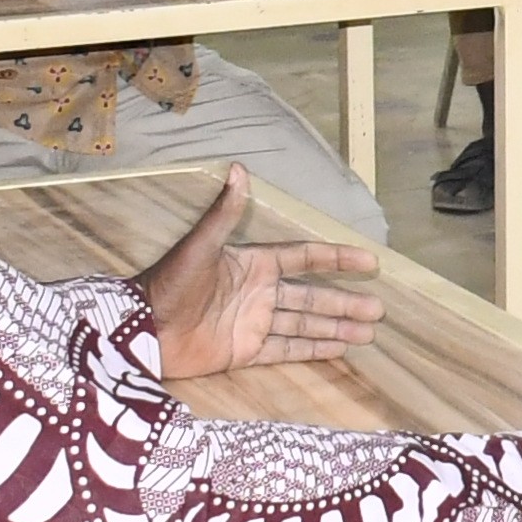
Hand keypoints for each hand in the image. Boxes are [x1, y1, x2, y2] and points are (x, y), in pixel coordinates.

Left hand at [135, 167, 386, 378]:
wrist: (143, 330)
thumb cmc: (170, 284)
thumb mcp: (199, 246)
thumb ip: (224, 213)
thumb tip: (239, 169)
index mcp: (253, 264)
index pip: (304, 258)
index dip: (337, 259)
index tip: (370, 262)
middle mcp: (259, 292)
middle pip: (312, 296)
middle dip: (345, 302)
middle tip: (378, 310)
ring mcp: (254, 323)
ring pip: (305, 324)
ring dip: (336, 327)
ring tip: (368, 334)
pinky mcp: (245, 351)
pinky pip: (287, 349)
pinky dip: (313, 349)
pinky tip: (338, 350)